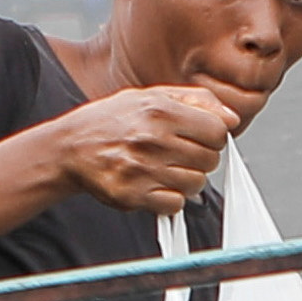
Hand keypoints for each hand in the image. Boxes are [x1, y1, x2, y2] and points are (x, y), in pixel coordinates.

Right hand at [59, 80, 247, 213]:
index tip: (201, 138)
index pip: (217, 131)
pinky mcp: (133, 195)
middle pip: (209, 160)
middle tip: (180, 154)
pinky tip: (156, 185)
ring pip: (196, 184)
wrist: (71, 146)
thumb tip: (231, 117)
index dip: (214, 136)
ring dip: (186, 180)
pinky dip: (170, 199)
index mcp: (160, 110)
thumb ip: (196, 100)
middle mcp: (152, 139)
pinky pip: (175, 204)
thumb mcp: (151, 95)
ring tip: (165, 169)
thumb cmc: (112, 121)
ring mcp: (142, 169)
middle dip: (200, 159)